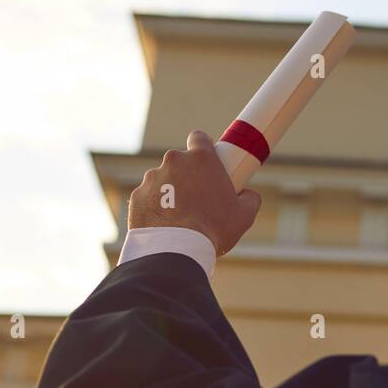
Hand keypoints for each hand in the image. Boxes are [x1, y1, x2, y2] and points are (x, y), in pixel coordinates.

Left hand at [128, 131, 261, 255]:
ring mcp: (152, 178)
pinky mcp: (137, 196)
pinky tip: (164, 225)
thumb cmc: (214, 229)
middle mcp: (174, 161)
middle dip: (186, 175)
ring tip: (179, 217)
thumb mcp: (245, 214)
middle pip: (180, 162)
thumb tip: (248, 195)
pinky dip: (155, 207)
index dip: (203, 148)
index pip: (199, 138)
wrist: (177, 250)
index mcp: (201, 158)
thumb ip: (249, 198)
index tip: (207, 163)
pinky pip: (148, 198)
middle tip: (197, 198)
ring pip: (162, 180)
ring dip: (169, 192)